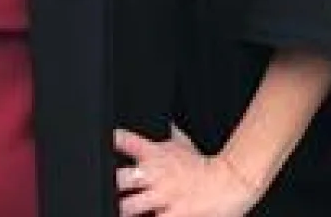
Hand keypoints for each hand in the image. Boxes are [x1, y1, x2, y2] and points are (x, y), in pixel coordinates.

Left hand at [113, 126, 261, 216]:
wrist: (229, 181)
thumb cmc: (205, 165)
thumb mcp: (184, 145)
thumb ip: (168, 136)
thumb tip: (164, 123)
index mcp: (155, 154)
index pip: (125, 141)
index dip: (111, 142)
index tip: (100, 144)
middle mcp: (155, 174)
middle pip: (120, 178)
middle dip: (112, 185)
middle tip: (107, 189)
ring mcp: (162, 197)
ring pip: (129, 206)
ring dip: (123, 209)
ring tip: (119, 210)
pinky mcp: (173, 216)